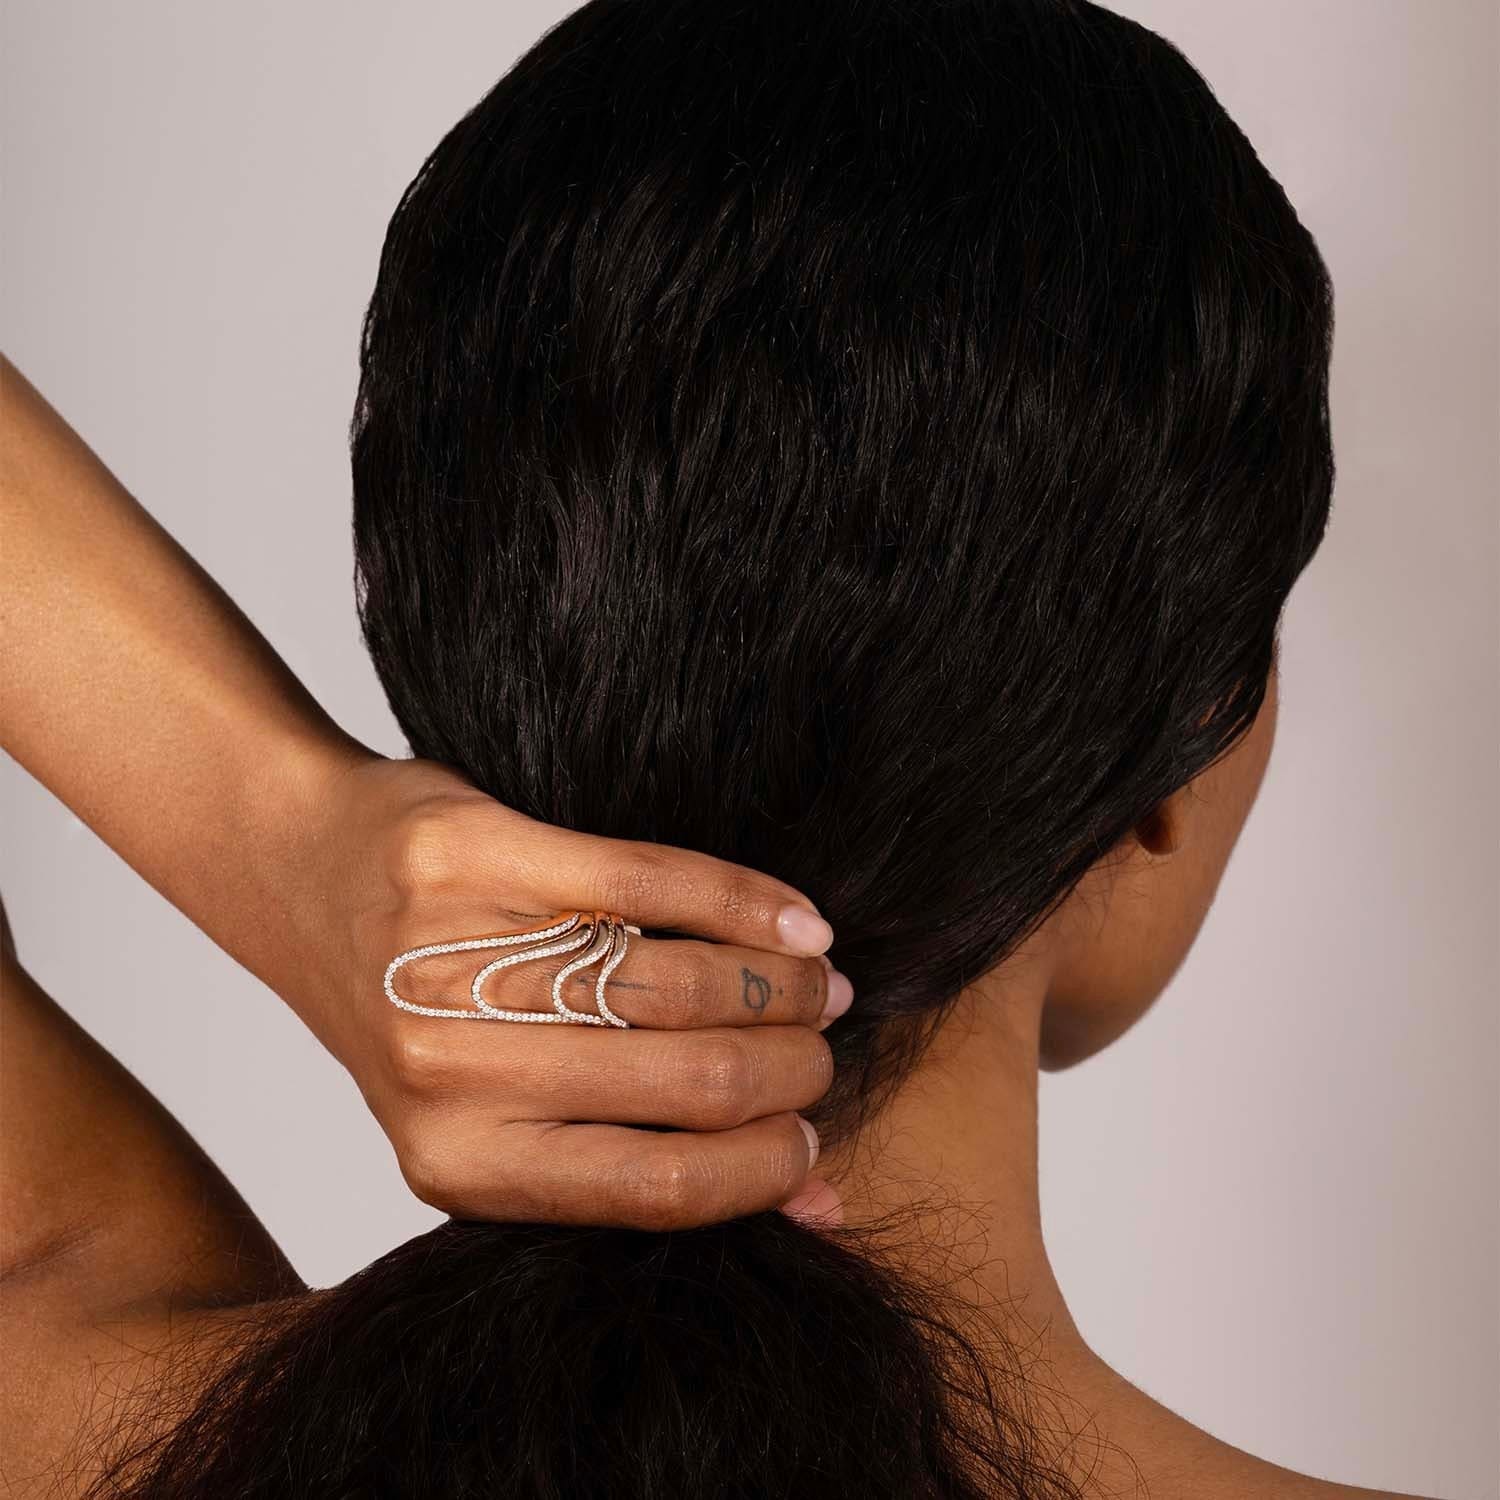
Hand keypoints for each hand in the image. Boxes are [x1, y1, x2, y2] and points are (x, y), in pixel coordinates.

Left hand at [264, 751, 850, 1228]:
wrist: (305, 876)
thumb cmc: (425, 1012)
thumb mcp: (503, 1115)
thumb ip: (644, 1161)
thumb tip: (817, 1203)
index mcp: (459, 1164)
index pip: (656, 1185)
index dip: (763, 1164)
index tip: (813, 1133)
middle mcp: (452, 1074)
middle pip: (689, 1078)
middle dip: (791, 1066)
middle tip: (824, 1043)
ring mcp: (460, 961)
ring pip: (678, 981)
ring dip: (779, 985)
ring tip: (817, 978)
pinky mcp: (478, 857)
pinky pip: (650, 881)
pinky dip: (745, 900)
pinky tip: (797, 916)